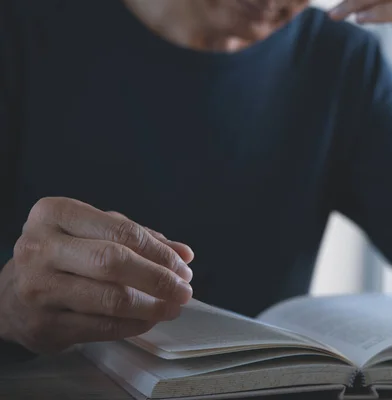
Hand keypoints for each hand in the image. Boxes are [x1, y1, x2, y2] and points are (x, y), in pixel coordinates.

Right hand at [0, 197, 193, 353]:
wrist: (9, 297)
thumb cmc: (63, 256)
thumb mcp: (94, 233)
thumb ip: (139, 238)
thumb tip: (184, 254)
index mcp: (55, 214)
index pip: (121, 231)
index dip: (159, 252)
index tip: (183, 267)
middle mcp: (41, 248)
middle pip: (114, 263)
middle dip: (158, 278)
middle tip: (184, 290)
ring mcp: (39, 289)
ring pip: (110, 300)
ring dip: (152, 306)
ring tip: (173, 307)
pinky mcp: (44, 326)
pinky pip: (102, 327)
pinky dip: (135, 325)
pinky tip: (149, 320)